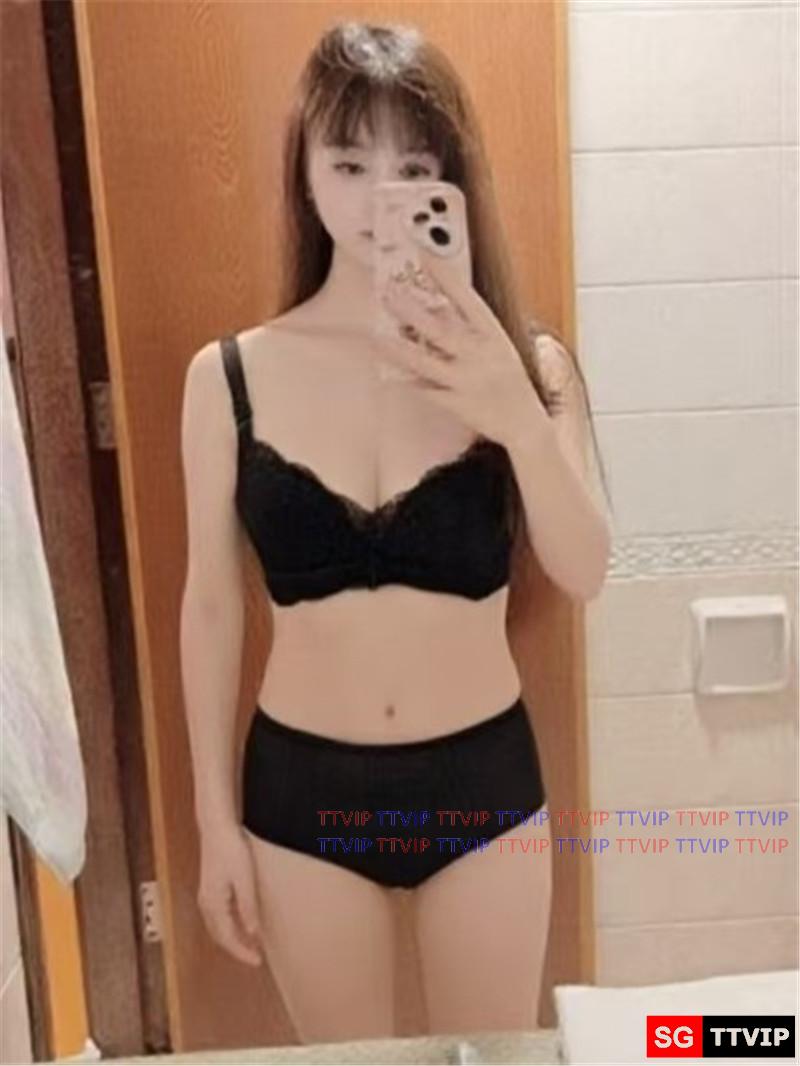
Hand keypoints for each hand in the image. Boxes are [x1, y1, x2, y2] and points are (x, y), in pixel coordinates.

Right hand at [197, 823, 262, 966]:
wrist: (216, 828)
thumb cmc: (231, 849)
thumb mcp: (245, 879)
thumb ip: (248, 907)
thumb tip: (252, 933)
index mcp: (214, 904)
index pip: (228, 938)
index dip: (243, 952)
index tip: (257, 962)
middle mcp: (206, 904)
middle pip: (220, 936)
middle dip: (237, 949)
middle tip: (255, 957)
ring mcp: (206, 896)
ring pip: (218, 928)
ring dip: (233, 938)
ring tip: (250, 944)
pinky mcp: (209, 888)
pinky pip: (218, 916)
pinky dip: (229, 926)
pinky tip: (241, 923)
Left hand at [378, 247, 542, 445]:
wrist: (526, 425)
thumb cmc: (513, 384)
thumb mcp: (502, 349)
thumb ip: (476, 330)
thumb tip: (445, 308)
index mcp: (494, 337)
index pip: (467, 299)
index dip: (445, 276)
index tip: (424, 255)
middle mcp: (479, 356)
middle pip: (439, 329)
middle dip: (411, 310)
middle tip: (388, 293)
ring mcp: (466, 381)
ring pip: (425, 362)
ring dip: (399, 350)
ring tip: (377, 338)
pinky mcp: (457, 404)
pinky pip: (426, 391)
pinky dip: (408, 383)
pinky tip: (390, 376)